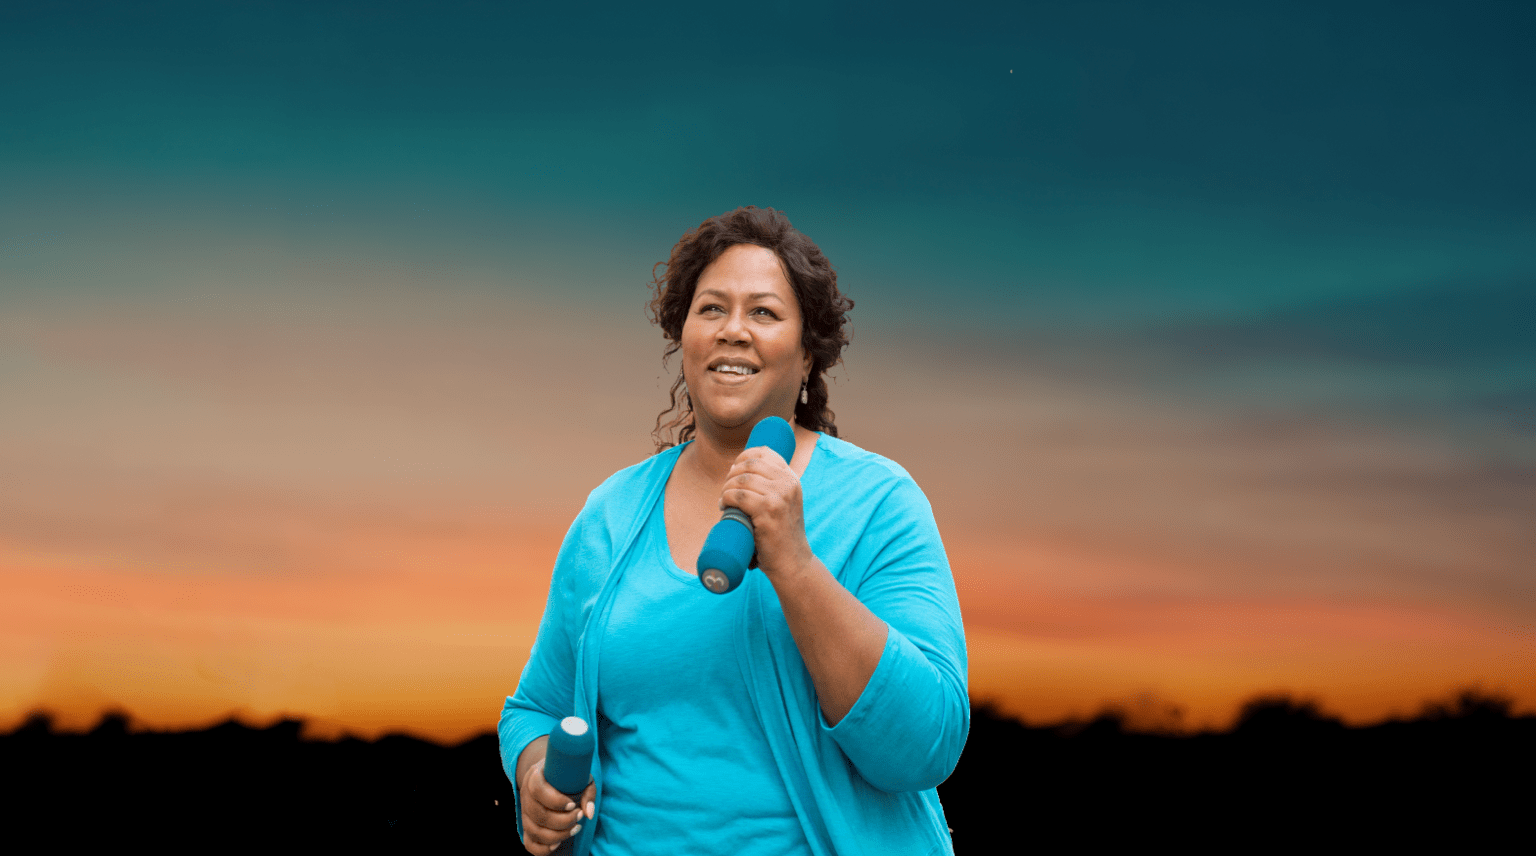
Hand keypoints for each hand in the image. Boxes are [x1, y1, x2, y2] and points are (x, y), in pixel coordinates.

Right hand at [518, 752, 595, 854]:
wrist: (547, 777)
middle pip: (538, 815)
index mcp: (535, 778)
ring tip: (575, 829)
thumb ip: (587, 792)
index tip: (572, 805)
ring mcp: (524, 813)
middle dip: (562, 821)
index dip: (555, 801)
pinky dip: (543, 848)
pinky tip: (558, 844)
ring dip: (557, 835)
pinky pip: (529, 844)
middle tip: (579, 816)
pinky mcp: (526, 827)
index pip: (538, 790)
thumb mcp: (579, 777)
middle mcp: (526, 796)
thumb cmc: (565, 777)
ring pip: (534, 831)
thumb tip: (589, 814)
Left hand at [719, 445, 812, 580]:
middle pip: (750, 465)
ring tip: (724, 500)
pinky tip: (724, 506)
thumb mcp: (785, 503)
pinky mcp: (768, 511)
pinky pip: (738, 496)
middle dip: (731, 474)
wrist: (793, 561)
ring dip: (726, 488)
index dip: (743, 456)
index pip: (764, 452)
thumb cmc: (781, 534)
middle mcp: (788, 484)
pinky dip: (726, 499)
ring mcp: (779, 497)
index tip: (733, 470)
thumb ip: (772, 486)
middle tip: (726, 490)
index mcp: (792, 478)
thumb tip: (737, 470)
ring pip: (741, 480)